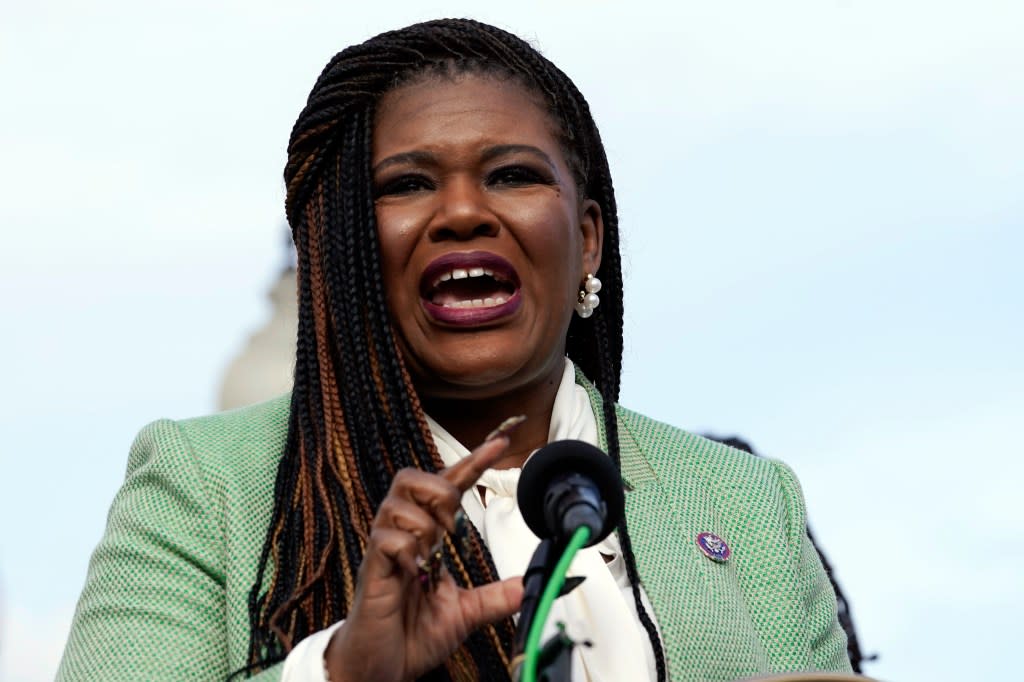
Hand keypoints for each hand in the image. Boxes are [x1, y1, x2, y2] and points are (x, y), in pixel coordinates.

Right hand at [325, 433, 523, 681]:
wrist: (381, 668)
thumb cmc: (412, 635)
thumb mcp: (465, 613)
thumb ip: (496, 597)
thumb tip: (530, 585)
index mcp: (425, 537)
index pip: (448, 486)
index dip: (473, 462)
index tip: (501, 443)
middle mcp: (401, 534)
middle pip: (411, 476)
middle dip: (440, 490)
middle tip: (451, 524)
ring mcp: (384, 550)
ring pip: (397, 502)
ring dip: (424, 524)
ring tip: (429, 555)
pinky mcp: (371, 569)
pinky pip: (386, 538)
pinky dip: (407, 549)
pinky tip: (413, 570)